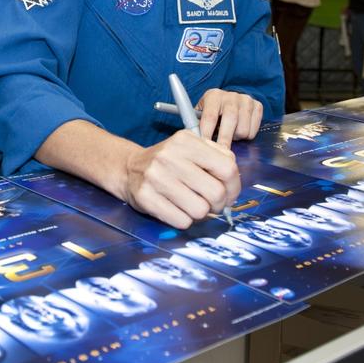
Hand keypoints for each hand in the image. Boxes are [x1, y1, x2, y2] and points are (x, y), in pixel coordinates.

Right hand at [121, 131, 240, 228]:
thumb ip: (216, 156)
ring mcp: (156, 177)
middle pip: (216, 192)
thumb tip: (234, 182)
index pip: (227, 167)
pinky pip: (182, 221)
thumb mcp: (190, 147)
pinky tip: (177, 209)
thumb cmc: (168, 161)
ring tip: (192, 204)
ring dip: (201, 213)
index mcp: (186, 141)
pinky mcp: (146, 197)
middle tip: (213, 204)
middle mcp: (170, 157)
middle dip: (219, 204)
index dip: (234, 186)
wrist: (129, 168)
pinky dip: (184, 220)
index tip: (229, 193)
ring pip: (200, 210)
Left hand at [196, 89, 263, 140]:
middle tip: (220, 152)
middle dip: (224, 140)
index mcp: (214, 96)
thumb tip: (196, 143)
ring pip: (243, 129)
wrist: (229, 102)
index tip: (205, 146)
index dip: (207, 133)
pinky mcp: (258, 106)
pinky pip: (253, 131)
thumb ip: (197, 126)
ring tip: (229, 135)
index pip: (210, 116)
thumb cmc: (212, 113)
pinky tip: (238, 131)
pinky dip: (246, 136)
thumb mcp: (200, 115)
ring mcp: (246, 100)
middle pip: (230, 120)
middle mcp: (231, 96)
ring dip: (235, 137)